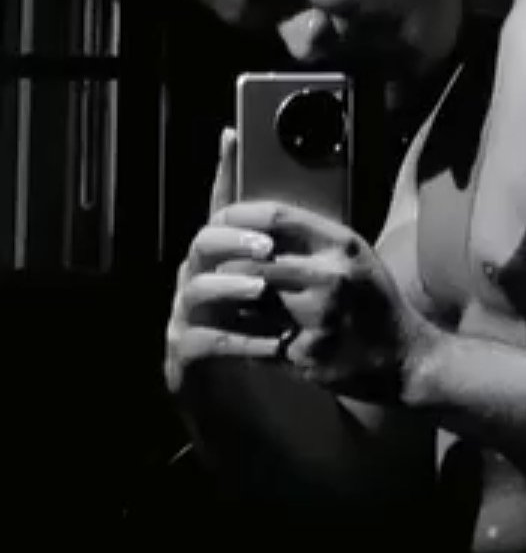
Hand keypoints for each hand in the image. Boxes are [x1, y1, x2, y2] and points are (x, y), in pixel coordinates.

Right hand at [164, 127, 282, 395]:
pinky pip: (203, 343)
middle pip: (201, 245)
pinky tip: (271, 344)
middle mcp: (196, 285)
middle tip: (266, 246)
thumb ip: (292, 260)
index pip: (221, 210)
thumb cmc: (278, 347)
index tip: (233, 136)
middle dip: (232, 240)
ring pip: (194, 292)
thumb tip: (315, 218)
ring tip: (262, 288)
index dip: (223, 174)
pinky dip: (237, 340)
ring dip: (230, 286)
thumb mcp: (294, 298)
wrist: (263, 415)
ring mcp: (185, 322)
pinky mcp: (185, 361)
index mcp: (222, 262)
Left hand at [216, 196, 437, 401]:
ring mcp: (319, 318)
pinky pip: (255, 338)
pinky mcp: (307, 354)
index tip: (217, 221)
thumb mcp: (354, 258)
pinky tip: (230, 331)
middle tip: (206, 266)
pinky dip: (236, 334)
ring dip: (226, 301)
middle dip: (223, 265)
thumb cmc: (374, 305)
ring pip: (249, 300)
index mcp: (342, 246)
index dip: (238, 218)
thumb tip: (252, 222)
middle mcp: (331, 277)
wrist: (406, 361)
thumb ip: (311, 239)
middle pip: (252, 260)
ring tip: (216, 298)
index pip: (275, 217)